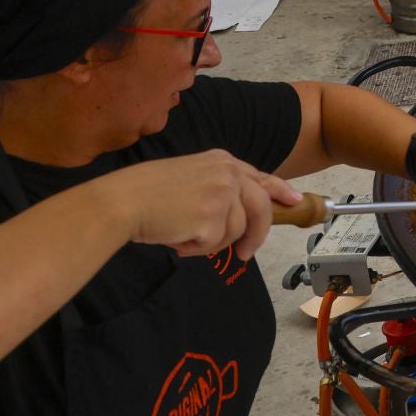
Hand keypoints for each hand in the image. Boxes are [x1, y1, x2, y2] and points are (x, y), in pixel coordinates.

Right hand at [99, 150, 299, 259]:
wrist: (122, 201)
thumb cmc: (145, 192)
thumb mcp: (190, 176)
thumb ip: (218, 187)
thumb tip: (240, 214)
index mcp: (222, 161)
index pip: (260, 178)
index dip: (279, 191)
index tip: (293, 200)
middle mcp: (228, 173)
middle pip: (262, 208)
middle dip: (257, 235)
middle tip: (246, 254)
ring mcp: (222, 194)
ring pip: (236, 230)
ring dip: (211, 242)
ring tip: (184, 234)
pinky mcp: (213, 218)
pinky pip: (216, 244)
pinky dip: (197, 248)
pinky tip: (177, 238)